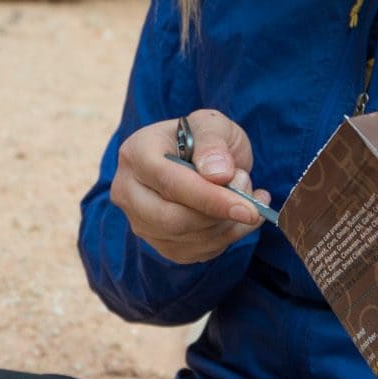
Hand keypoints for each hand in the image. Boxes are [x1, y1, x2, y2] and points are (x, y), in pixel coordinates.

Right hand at [111, 109, 269, 263]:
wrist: (197, 158)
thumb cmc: (202, 138)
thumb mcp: (212, 125)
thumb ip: (214, 143)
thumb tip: (218, 175)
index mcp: (137, 152)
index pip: (169, 183)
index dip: (210, 199)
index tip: (247, 209)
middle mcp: (128, 190)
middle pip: (170, 220)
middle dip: (219, 217)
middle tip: (250, 202)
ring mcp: (139, 220)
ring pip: (185, 240)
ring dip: (226, 228)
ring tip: (245, 201)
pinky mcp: (156, 243)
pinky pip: (194, 253)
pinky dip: (225, 240)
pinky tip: (237, 219)